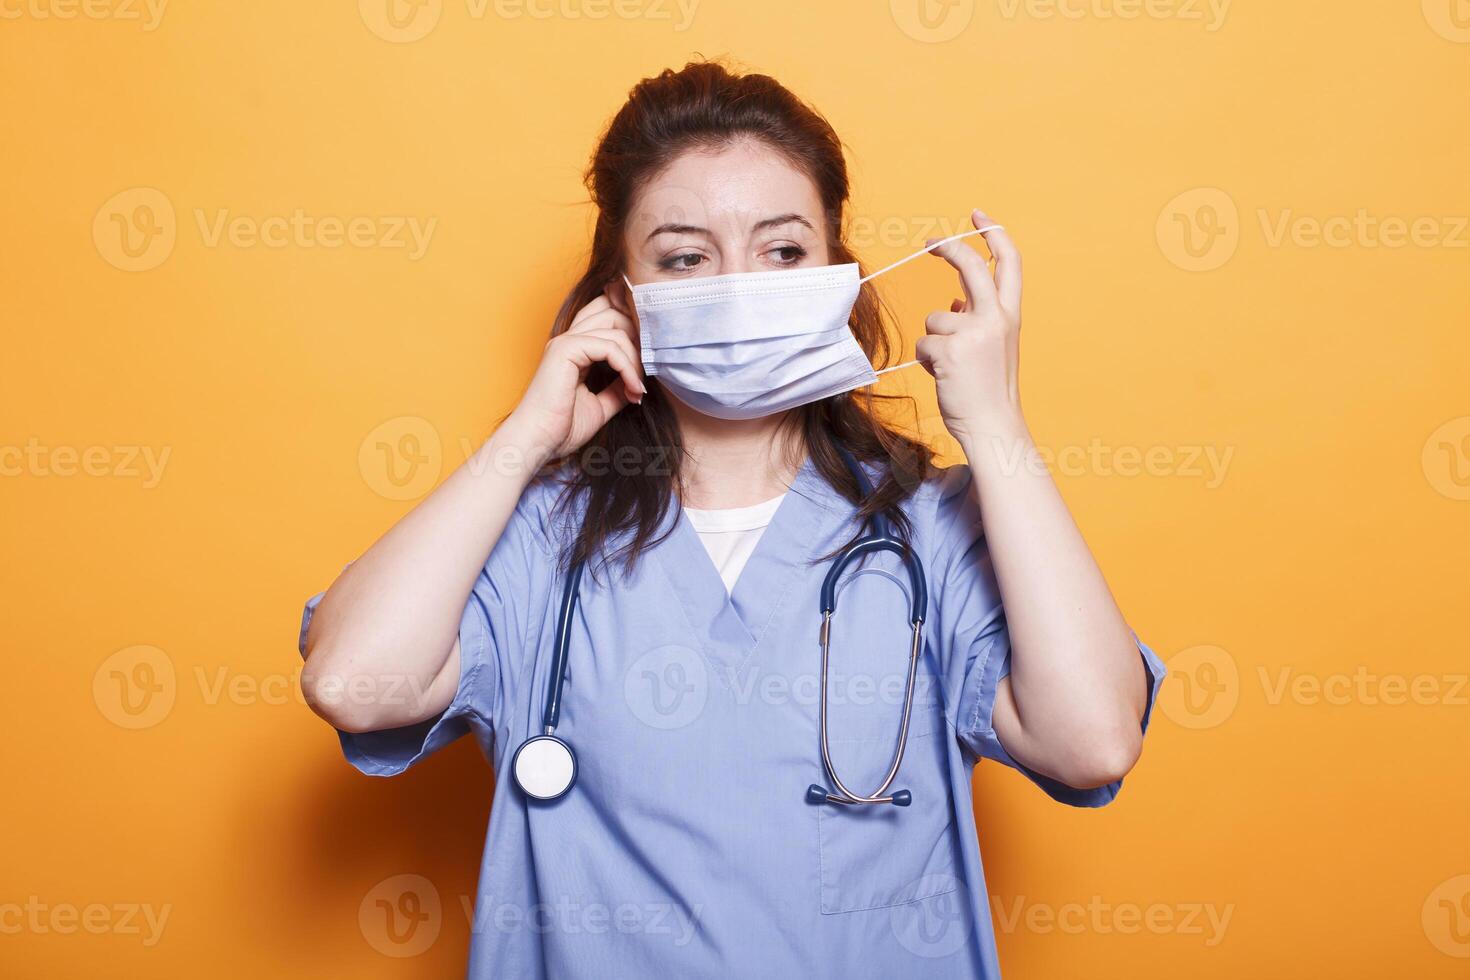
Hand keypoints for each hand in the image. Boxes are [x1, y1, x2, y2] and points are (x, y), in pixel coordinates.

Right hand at [503, 285, 646, 456]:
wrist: (537, 443)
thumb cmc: (561, 428)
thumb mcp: (600, 405)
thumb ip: (617, 388)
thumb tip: (638, 381)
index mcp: (573, 348)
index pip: (606, 315)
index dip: (632, 331)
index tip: (644, 367)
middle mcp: (569, 339)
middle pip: (614, 313)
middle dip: (638, 339)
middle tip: (645, 373)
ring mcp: (566, 342)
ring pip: (616, 329)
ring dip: (636, 359)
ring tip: (638, 388)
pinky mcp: (566, 349)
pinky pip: (610, 347)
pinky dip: (628, 368)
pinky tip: (633, 389)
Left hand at [915, 209, 1024, 445]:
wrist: (994, 424)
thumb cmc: (990, 389)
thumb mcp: (993, 347)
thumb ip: (976, 321)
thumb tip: (951, 304)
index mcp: (1010, 315)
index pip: (1008, 263)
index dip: (993, 234)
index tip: (977, 217)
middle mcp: (996, 318)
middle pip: (971, 267)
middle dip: (951, 248)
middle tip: (931, 242)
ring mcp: (974, 332)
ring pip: (935, 317)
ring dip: (934, 340)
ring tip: (951, 366)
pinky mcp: (951, 350)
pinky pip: (924, 343)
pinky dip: (926, 359)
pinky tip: (943, 375)